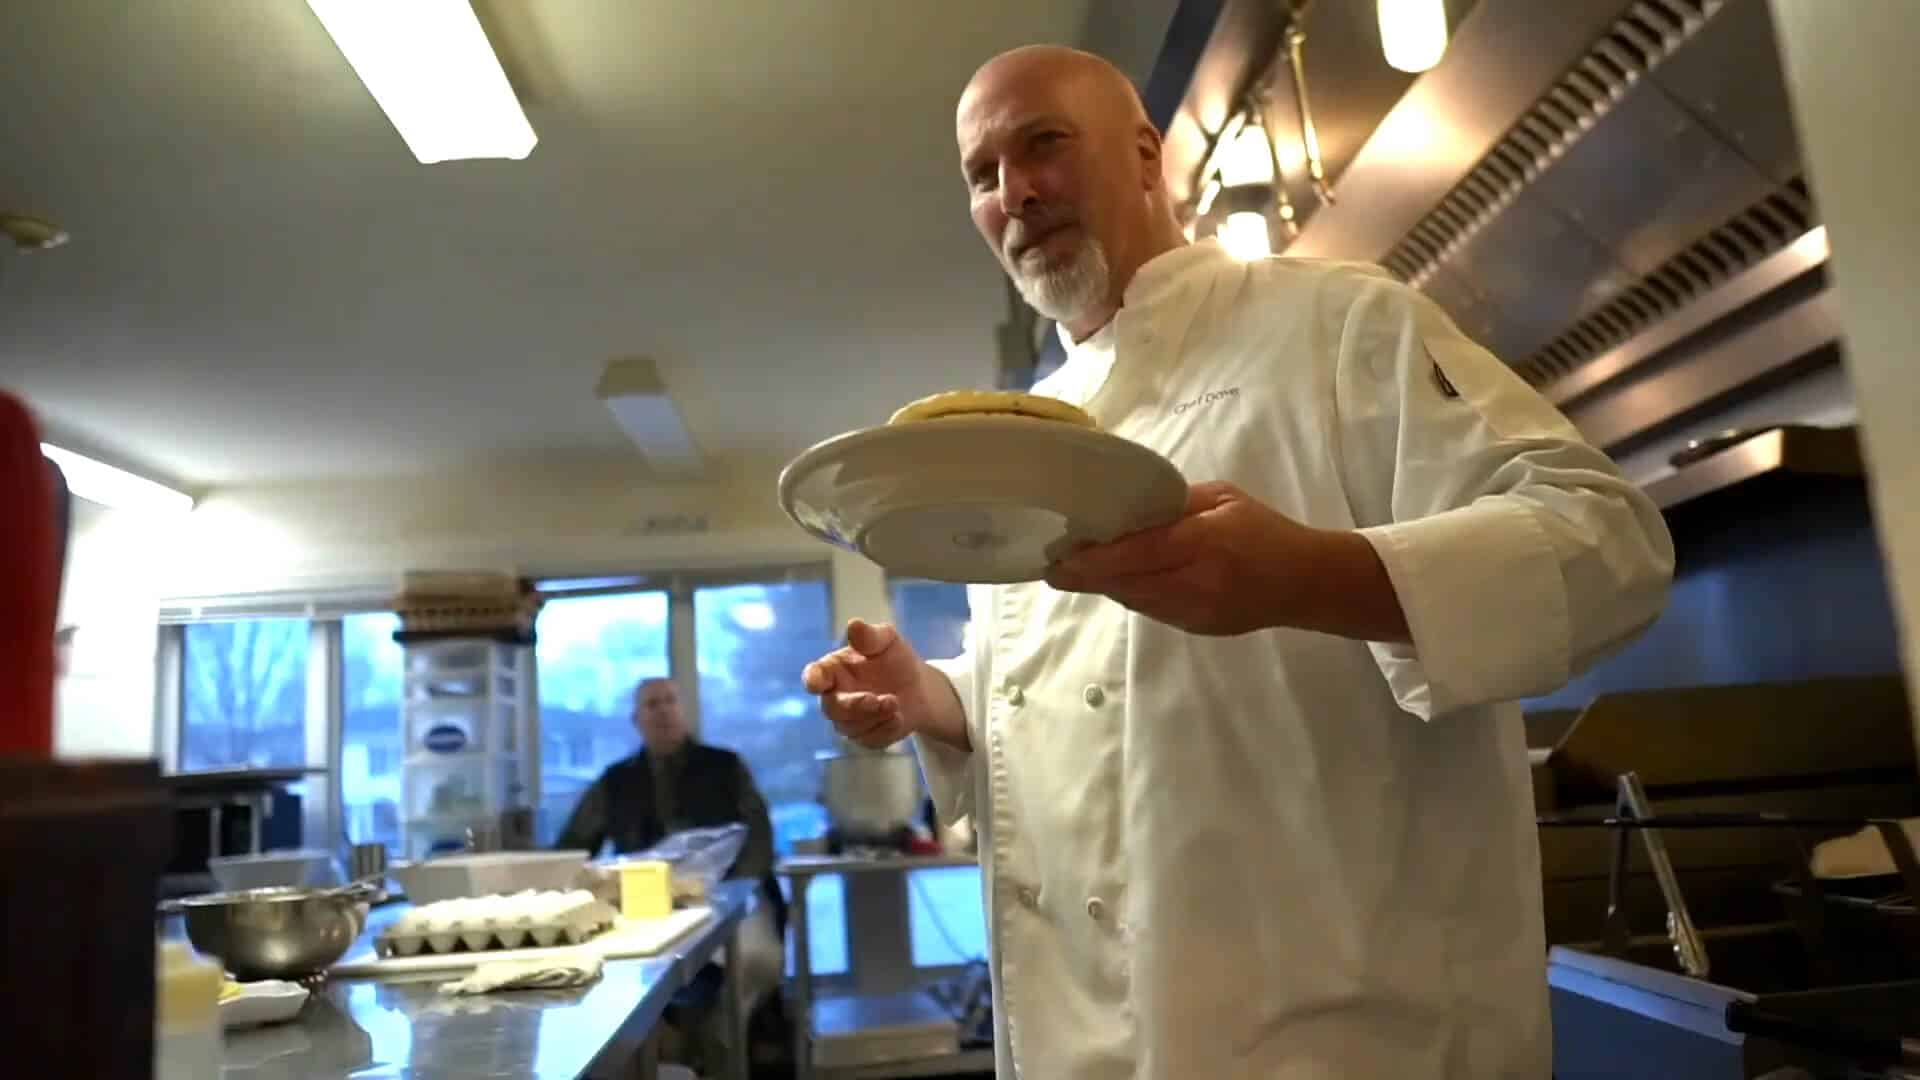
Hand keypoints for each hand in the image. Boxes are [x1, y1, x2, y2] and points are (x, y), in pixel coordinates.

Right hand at [802, 619, 932, 748]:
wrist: (919, 687)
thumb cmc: (895, 659)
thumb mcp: (887, 641)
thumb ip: (869, 636)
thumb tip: (854, 625)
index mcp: (832, 670)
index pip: (814, 677)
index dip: (812, 680)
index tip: (816, 683)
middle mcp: (834, 697)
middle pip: (832, 708)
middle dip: (855, 705)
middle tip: (879, 699)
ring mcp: (848, 720)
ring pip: (851, 727)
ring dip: (875, 717)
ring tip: (896, 703)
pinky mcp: (865, 737)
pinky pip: (869, 740)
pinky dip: (886, 729)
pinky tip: (900, 717)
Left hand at [1043, 481, 1409, 640]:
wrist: (1308, 583)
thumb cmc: (1266, 530)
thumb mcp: (1224, 498)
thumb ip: (1176, 503)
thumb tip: (1127, 505)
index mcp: (1205, 544)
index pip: (1137, 554)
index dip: (1093, 560)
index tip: (1058, 558)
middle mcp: (1197, 584)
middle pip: (1127, 584)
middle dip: (1086, 577)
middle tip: (1053, 566)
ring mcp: (1195, 613)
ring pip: (1134, 600)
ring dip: (1104, 586)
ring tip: (1075, 571)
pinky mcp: (1195, 628)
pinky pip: (1151, 610)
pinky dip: (1129, 594)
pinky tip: (1116, 580)